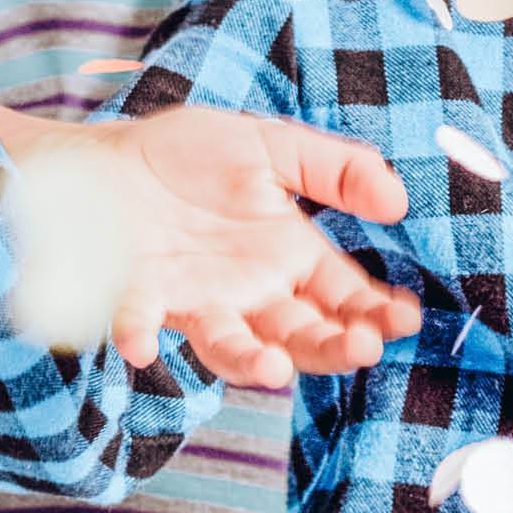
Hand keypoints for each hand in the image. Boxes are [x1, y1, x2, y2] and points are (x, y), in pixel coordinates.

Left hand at [64, 106, 422, 383]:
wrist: (106, 159)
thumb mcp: (272, 145)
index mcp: (287, 255)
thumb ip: (335, 169)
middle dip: (333, 345)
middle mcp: (248, 292)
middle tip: (364, 348)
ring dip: (250, 361)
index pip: (343, 295)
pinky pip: (139, 322)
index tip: (405, 320)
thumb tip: (399, 200)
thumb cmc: (190, 156)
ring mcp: (193, 302)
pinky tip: (142, 345)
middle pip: (300, 333)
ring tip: (273, 368)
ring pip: (230, 346)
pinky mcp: (135, 299)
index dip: (376, 311)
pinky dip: (139, 335)